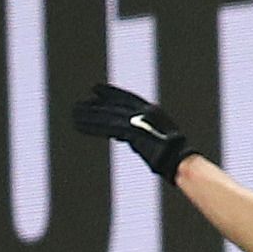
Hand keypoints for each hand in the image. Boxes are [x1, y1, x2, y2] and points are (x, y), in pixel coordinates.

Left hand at [74, 82, 194, 180]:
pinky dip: (91, 126)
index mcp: (152, 110)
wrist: (178, 161)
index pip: (127, 99)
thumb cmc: (172, 156)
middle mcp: (143, 111)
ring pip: (107, 116)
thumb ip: (140, 135)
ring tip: (73, 112)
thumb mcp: (157, 140)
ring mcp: (137, 121)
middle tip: (80, 102)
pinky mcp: (131, 132)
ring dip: (89, 114)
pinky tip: (78, 125)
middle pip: (114, 105)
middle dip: (96, 103)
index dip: (111, 94)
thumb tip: (129, 139)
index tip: (97, 91)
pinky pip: (106, 128)